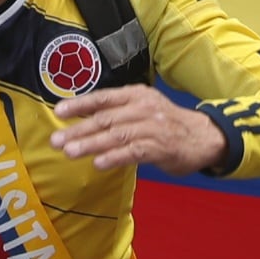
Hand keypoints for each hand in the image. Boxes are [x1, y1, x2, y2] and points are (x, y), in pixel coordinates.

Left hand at [49, 86, 226, 173]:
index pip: (103, 97)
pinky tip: (99, 163)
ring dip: (91, 144)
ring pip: (116, 135)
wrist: (204, 137)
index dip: (80, 104)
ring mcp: (153, 127)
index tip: (58, 111)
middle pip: (106, 119)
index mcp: (137, 95)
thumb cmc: (167, 125)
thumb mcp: (143, 109)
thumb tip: (82, 118)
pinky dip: (115, 157)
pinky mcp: (161, 147)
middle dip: (78, 130)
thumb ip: (117, 112)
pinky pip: (134, 152)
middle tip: (56, 140)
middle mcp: (144, 108)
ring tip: (70, 152)